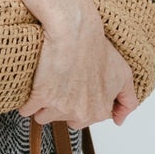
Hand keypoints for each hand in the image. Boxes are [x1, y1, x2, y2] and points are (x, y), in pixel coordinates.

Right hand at [18, 2, 138, 128]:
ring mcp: (60, 108)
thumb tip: (119, 121)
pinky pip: (27, 109)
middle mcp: (81, 113)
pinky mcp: (40, 99)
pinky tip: (35, 83)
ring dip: (43, 103)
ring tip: (49, 81)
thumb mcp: (123, 74)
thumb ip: (127, 101)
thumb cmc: (96, 48)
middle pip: (62, 119)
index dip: (77, 102)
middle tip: (62, 82)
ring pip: (43, 116)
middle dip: (60, 105)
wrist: (75, 32)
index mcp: (99, 110)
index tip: (74, 88)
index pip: (83, 120)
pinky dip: (28, 99)